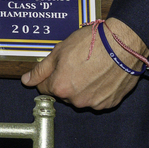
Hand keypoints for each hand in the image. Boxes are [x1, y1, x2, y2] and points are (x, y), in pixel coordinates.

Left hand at [22, 18, 146, 109]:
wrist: (122, 45)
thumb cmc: (90, 44)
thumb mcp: (58, 52)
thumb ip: (41, 70)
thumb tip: (26, 81)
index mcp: (60, 87)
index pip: (44, 88)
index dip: (49, 76)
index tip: (58, 67)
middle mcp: (76, 100)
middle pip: (63, 93)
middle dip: (66, 81)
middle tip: (77, 64)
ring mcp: (94, 103)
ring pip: (80, 97)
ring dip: (82, 87)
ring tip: (91, 68)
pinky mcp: (110, 103)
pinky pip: (97, 99)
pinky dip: (98, 90)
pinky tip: (102, 75)